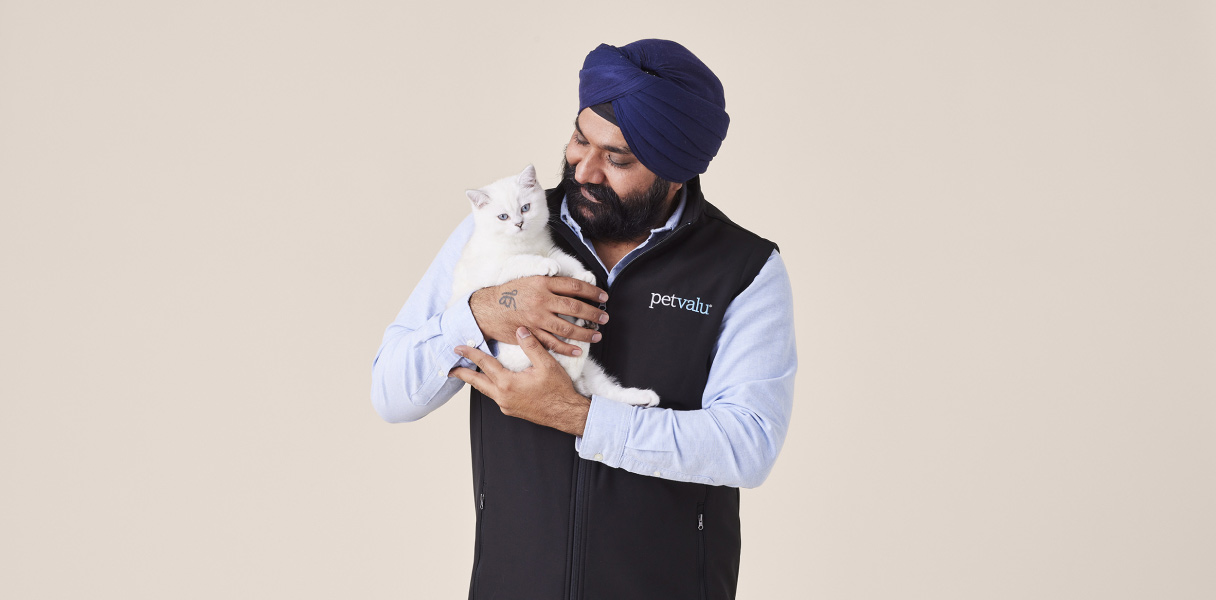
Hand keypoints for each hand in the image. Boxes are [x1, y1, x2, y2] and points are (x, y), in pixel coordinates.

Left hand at [449, 327, 590, 435]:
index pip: (484, 364)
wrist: (567, 414)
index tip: (458, 348)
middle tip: (450, 367)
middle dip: (462, 373)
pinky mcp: (512, 410)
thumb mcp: (547, 364)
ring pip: (486, 390)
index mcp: (508, 384)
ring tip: (469, 372)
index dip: (470, 354)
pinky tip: (493, 382)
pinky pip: (496, 396)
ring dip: (476, 380)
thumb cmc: (558, 391)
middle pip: (476, 382)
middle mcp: (503, 397)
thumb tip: (520, 330)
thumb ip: (531, 346)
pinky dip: (490, 387)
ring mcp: (506, 406)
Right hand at [470, 276, 608, 356]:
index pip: (574, 287)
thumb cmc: (509, 293)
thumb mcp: (530, 279)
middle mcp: (542, 301)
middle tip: (604, 318)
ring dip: (585, 333)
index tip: (603, 296)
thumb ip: (550, 282)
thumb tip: (573, 286)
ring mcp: (537, 319)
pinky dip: (567, 348)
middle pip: (575, 308)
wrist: (487, 309)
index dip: (592, 291)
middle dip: (593, 314)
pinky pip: (553, 343)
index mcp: (543, 284)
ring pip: (567, 328)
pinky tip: (579, 350)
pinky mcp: (531, 334)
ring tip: (597, 335)